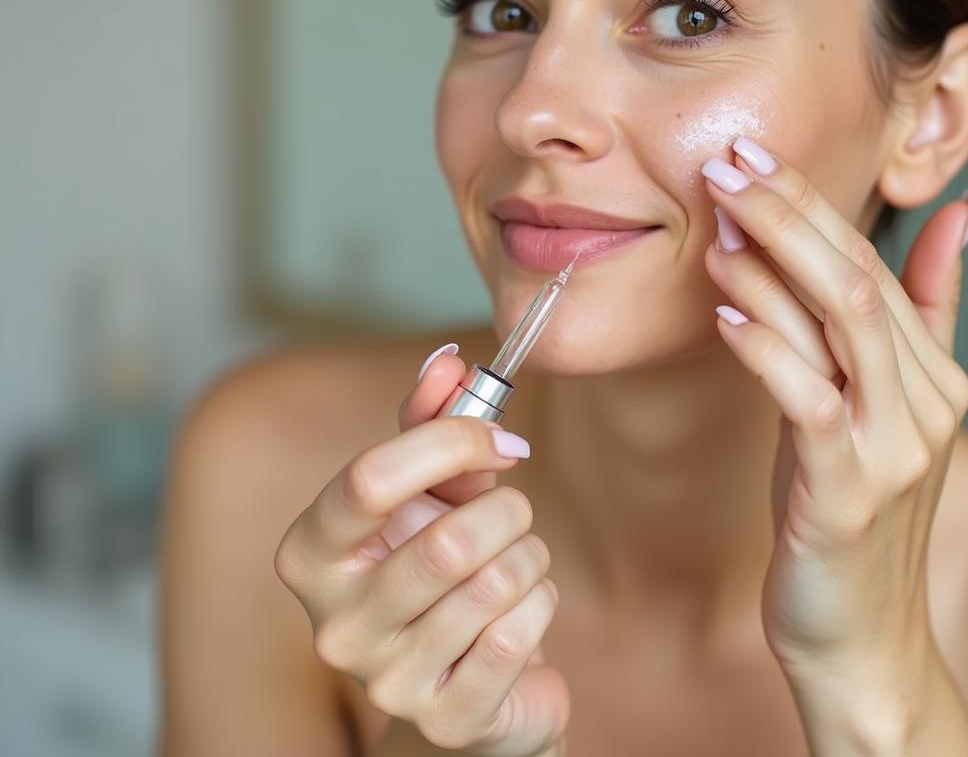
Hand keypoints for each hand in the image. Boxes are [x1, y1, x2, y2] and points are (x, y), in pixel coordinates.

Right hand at [274, 351, 569, 756]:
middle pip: (448, 539)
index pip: (370, 477)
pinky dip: (540, 602)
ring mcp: (385, 680)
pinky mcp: (444, 722)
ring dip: (529, 556)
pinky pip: (520, 633)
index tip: (498, 440)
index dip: (451, 442)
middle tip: (514, 513)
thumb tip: (447, 363)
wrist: (465, 677)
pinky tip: (522, 609)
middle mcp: (334, 622)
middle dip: (508, 511)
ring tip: (517, 561)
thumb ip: (431, 421)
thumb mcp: (429, 487)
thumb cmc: (438, 563)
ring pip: (495, 582)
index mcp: (311, 551)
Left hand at [701, 136, 967, 686]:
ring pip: (840, 324)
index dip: (809, 203)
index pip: (870, 262)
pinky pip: (807, 400)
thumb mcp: (883, 406)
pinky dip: (767, 348)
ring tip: (718, 223)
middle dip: (789, 213)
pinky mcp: (848, 490)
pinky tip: (726, 314)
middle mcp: (923, 401)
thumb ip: (920, 314)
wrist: (860, 633)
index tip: (751, 156)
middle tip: (728, 165)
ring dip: (774, 265)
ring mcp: (892, 446)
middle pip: (857, 278)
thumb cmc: (850, 508)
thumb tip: (957, 216)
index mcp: (929, 372)